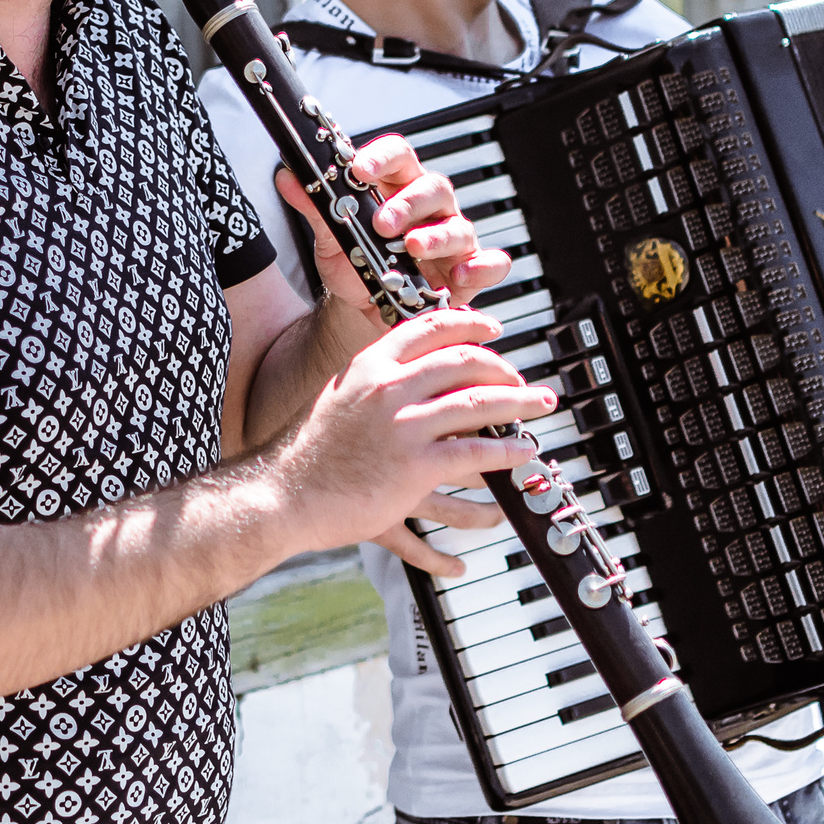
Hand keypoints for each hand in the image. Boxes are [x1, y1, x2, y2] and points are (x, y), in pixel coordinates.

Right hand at [273, 307, 550, 569]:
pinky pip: (475, 454)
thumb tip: (410, 379)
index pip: (430, 328)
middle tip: (522, 380)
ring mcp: (402, 427)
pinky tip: (522, 452)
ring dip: (519, 404)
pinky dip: (506, 452)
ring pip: (479, 404)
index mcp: (368, 366)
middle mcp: (388, 388)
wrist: (282, 497)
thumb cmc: (305, 455)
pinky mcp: (413, 468)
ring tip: (540, 407)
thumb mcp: (337, 400)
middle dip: (504, 368)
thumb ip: (373, 385)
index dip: (470, 325)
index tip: (493, 331)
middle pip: (464, 362)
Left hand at [276, 134, 510, 326]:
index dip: (383, 156)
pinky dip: (482, 266)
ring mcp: (452, 239)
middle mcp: (430, 209)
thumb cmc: (355, 263)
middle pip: (433, 187)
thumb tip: (286, 176)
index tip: (359, 167)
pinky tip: (461, 274)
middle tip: (382, 222)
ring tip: (411, 248)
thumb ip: (314, 206)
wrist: (364, 309)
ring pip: (458, 226)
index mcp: (397, 189)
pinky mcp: (469, 272)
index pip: (399, 157)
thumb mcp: (329, 237)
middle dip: (409, 203)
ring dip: (436, 235)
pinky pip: (490, 264)